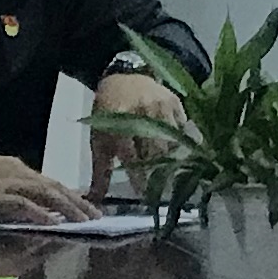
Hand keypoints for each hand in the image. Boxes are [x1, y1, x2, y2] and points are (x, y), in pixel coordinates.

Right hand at [0, 154, 94, 224]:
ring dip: (67, 207)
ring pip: (45, 192)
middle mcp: (11, 169)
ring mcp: (2, 179)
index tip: (86, 208)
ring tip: (84, 222)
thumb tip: (34, 212)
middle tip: (96, 217)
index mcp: (10, 167)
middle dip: (76, 202)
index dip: (69, 196)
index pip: (48, 182)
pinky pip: (21, 203)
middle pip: (53, 185)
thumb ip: (9, 196)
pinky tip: (53, 224)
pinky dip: (39, 213)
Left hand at [89, 72, 180, 192]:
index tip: (145, 195)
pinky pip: (183, 128)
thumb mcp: (99, 140)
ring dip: (173, 159)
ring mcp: (160, 105)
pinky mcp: (174, 101)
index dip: (139, 177)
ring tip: (175, 173)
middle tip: (162, 188)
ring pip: (172, 140)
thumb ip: (100, 173)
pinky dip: (183, 141)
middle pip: (155, 150)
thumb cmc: (108, 113)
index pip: (131, 155)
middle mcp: (141, 111)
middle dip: (159, 171)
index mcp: (118, 122)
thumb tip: (94, 201)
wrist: (121, 77)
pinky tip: (182, 152)